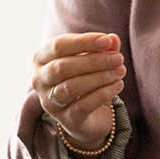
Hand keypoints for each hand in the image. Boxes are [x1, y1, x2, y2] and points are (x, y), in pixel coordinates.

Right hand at [31, 32, 125, 149]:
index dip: (84, 42)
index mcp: (41, 58)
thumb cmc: (85, 76)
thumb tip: (113, 39)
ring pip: (71, 87)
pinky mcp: (66, 120)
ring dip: (100, 77)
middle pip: (62, 67)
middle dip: (94, 61)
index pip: (58, 46)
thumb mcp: (93, 57)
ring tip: (120, 71)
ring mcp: (50, 102)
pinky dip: (103, 93)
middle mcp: (39, 80)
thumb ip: (102, 47)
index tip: (107, 40)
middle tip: (118, 58)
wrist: (87, 113)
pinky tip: (118, 85)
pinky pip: (83, 105)